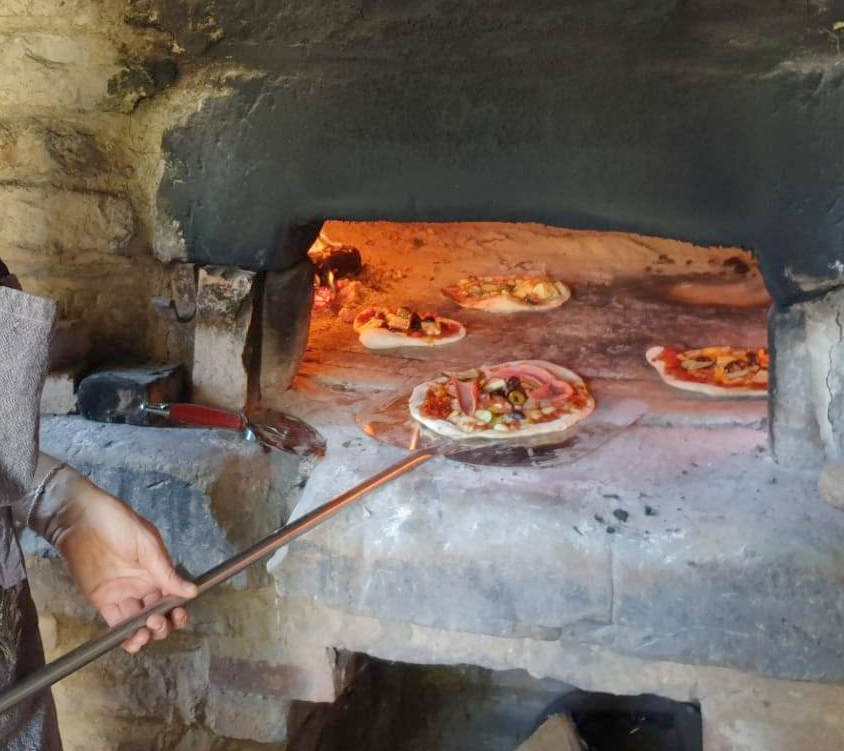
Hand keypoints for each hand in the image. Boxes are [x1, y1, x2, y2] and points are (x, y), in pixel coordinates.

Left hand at [46, 474, 197, 652]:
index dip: (178, 611)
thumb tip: (192, 591)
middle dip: (162, 625)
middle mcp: (143, 585)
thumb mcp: (148, 544)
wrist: (82, 520)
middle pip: (158, 614)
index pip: (173, 597)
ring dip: (145, 634)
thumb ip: (167, 571)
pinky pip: (116, 624)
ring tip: (143, 634)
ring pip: (138, 623)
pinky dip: (124, 636)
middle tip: (156, 620)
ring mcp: (123, 594)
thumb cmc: (118, 523)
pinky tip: (131, 639)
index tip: (178, 614)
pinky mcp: (103, 601)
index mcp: (158, 571)